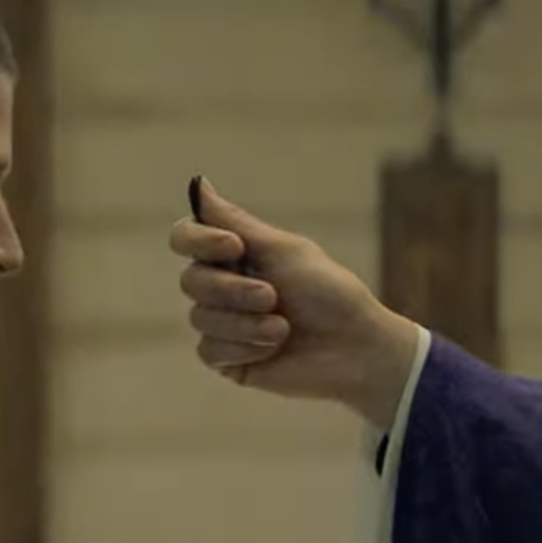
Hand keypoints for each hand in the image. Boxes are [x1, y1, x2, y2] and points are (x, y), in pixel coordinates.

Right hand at [171, 177, 422, 424]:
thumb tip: (198, 183)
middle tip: (273, 297)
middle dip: (233, 291)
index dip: (200, 241)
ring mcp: (224, 324)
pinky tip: (271, 349)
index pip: (186, 238)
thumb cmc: (328, 293)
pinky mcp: (228, 359)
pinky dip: (242, 348)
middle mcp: (223, 286)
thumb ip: (236, 222)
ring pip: (200, 317)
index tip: (235, 247)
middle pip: (191, 280)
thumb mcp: (284, 250)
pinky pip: (209, 350)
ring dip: (245, 324)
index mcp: (234, 254)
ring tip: (283, 330)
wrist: (355, 348)